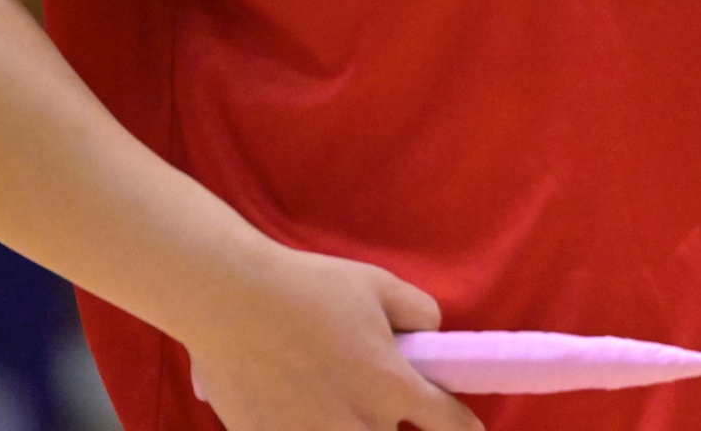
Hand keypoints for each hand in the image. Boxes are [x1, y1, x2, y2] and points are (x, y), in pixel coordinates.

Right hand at [181, 244, 482, 430]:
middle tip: (391, 414)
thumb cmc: (308, 287)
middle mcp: (357, 423)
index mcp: (390, 384)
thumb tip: (430, 337)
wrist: (230, 300)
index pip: (447, 423)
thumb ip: (420, 312)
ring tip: (346, 414)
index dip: (464, 427)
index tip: (470, 430)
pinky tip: (305, 416)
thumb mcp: (379, 285)